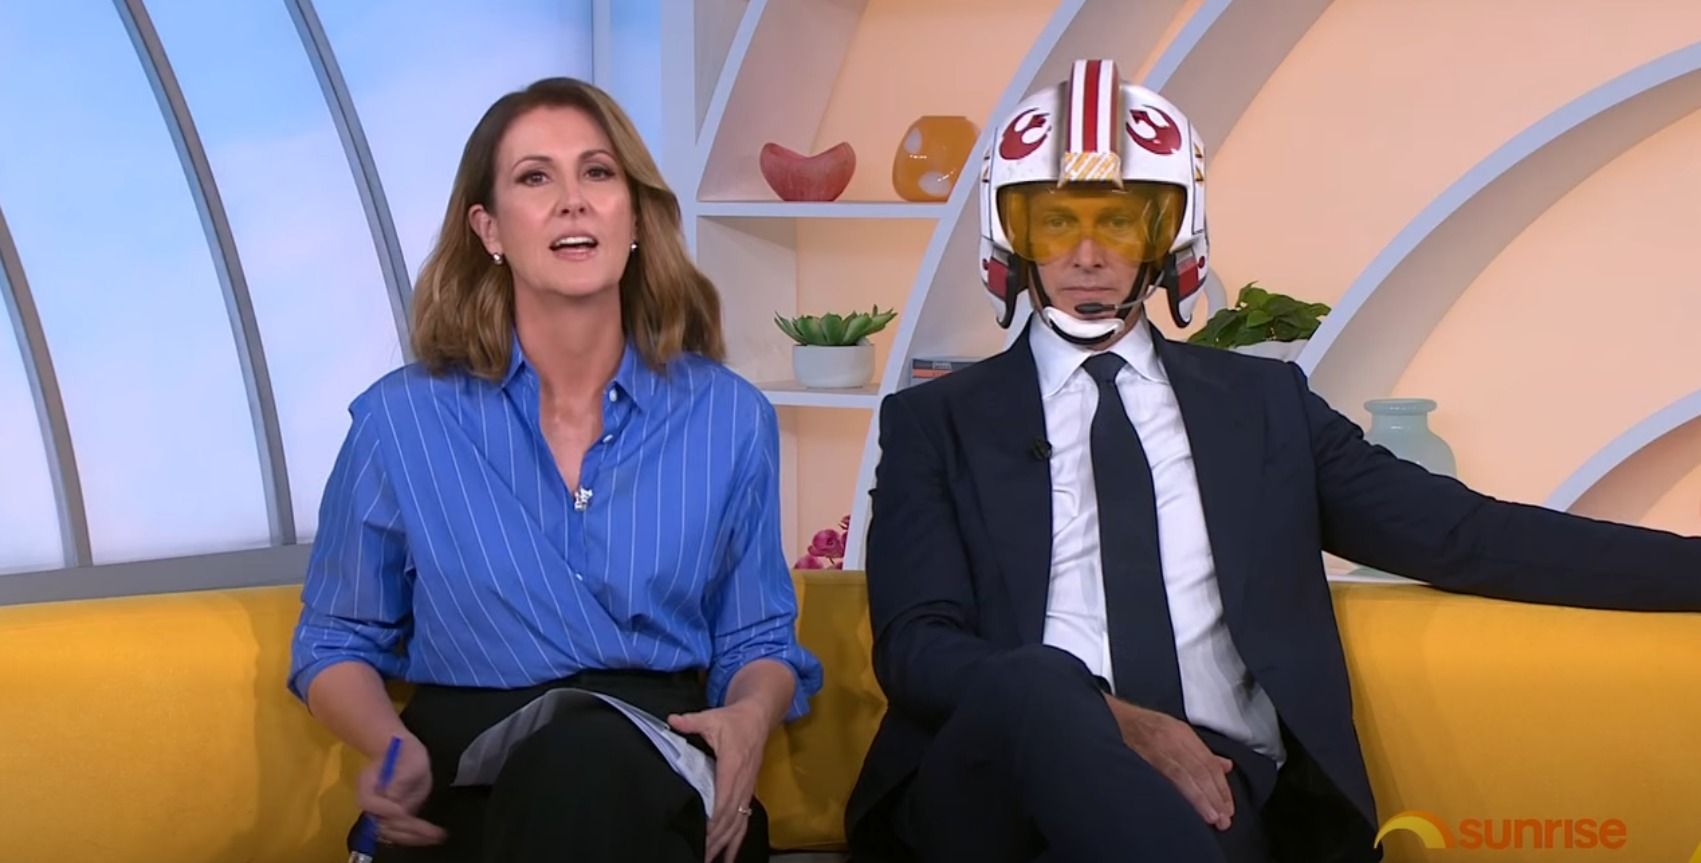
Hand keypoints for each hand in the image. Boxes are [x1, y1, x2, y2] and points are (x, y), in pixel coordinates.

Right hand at [356, 733, 445, 846]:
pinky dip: (413, 836)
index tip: (402, 811)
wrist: (399, 752)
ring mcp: (380, 812)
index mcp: (367, 785)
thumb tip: (394, 799)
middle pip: (382, 824)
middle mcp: (371, 803)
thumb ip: (402, 779)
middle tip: (430, 832)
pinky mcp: (391, 818)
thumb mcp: (408, 759)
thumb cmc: (404, 751)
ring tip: (435, 837)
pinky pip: (399, 832)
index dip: (386, 809)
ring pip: (391, 833)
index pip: (370, 803)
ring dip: (412, 837)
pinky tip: (430, 836)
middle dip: (407, 830)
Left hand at [669, 702, 769, 861]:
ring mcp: (747, 789)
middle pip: (730, 817)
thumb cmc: (734, 720)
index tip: (702, 834)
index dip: (714, 818)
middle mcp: (742, 782)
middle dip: (715, 838)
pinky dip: (737, 841)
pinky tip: (729, 857)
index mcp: (733, 766)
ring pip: (738, 822)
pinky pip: (744, 821)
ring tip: (710, 859)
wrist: (757, 718)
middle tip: (700, 854)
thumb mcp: (712, 717)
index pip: (724, 798)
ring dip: (725, 843)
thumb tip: (672, 721)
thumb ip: (691, 722)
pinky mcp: (748, 793)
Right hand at [1104, 695, 1234, 830]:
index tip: (1227, 807)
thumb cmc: (1137, 727)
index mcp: (1180, 732)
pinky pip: (1163, 777)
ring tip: (1211, 817)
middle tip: (1223, 818)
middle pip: (1200, 770)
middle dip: (1215, 796)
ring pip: (1185, 775)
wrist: (1104, 717)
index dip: (1221, 787)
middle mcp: (1170, 738)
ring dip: (1201, 799)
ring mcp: (1154, 748)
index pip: (1208, 762)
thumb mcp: (1172, 731)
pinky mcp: (1139, 758)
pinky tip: (1184, 809)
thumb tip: (1225, 766)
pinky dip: (1177, 793)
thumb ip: (1199, 751)